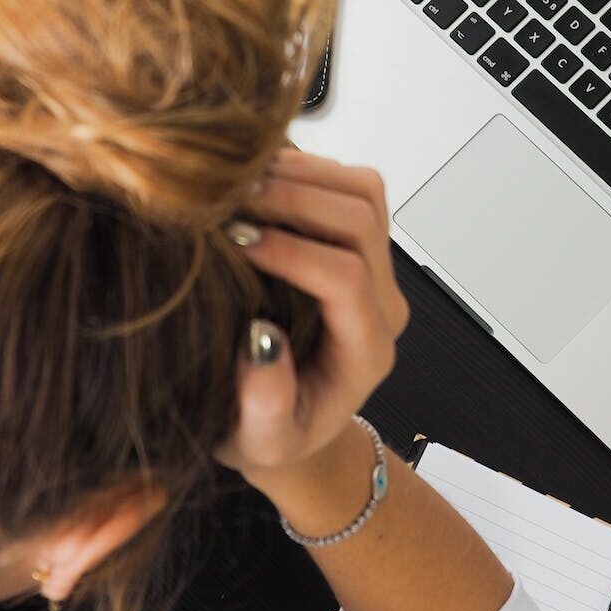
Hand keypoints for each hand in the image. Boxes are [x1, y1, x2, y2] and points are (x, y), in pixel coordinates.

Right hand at [216, 150, 408, 480]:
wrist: (291, 423)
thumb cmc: (271, 435)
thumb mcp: (260, 441)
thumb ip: (265, 405)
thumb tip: (260, 340)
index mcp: (365, 351)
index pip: (345, 279)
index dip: (292, 251)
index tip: (234, 241)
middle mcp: (381, 303)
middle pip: (361, 221)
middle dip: (294, 199)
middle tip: (229, 199)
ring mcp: (375, 268)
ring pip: (363, 191)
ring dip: (301, 175)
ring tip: (238, 181)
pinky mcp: (358, 243)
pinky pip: (348, 185)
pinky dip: (304, 169)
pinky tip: (253, 179)